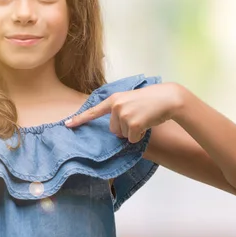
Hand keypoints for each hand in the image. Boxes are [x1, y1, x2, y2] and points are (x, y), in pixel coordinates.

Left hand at [64, 82, 183, 142]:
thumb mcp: (129, 99)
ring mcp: (124, 115)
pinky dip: (140, 136)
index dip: (79, 119)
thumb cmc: (150, 100)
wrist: (168, 98)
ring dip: (133, 132)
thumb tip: (112, 128)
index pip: (93, 111)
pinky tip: (147, 124)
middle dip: (124, 128)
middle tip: (137, 117)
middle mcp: (116, 106)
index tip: (67, 125)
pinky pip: (132, 139)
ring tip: (143, 118)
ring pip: (123, 135)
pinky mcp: (133, 123)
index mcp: (113, 99)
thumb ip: (118, 109)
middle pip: (113, 130)